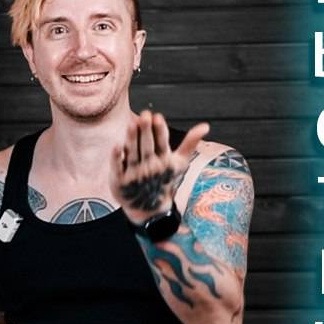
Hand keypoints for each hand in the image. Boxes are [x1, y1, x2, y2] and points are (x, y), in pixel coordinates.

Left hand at [111, 110, 208, 224]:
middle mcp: (150, 166)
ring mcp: (134, 174)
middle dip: (146, 130)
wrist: (149, 208)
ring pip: (132, 153)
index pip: (162, 143)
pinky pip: (118, 167)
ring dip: (132, 139)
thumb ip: (190, 143)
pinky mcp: (120, 179)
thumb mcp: (179, 163)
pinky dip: (117, 158)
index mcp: (163, 160)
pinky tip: (117, 145)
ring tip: (132, 123)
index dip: (159, 130)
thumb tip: (206, 126)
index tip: (158, 117)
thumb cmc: (164, 179)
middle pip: (147, 146)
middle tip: (145, 114)